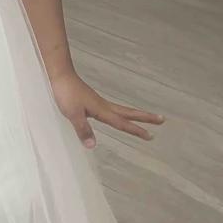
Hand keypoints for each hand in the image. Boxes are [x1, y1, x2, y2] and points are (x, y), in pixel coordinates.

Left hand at [48, 70, 164, 149]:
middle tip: (162, 120)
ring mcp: (100, 103)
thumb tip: (93, 146)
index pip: (122, 123)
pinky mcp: (94, 102)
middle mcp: (104, 106)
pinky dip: (122, 114)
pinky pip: (113, 110)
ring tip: (147, 118)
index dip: (136, 130)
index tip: (151, 136)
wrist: (61, 76)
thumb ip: (83, 129)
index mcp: (102, 110)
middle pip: (129, 113)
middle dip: (146, 118)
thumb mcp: (73, 114)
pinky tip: (118, 116)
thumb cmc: (66, 94)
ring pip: (122, 110)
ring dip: (136, 115)